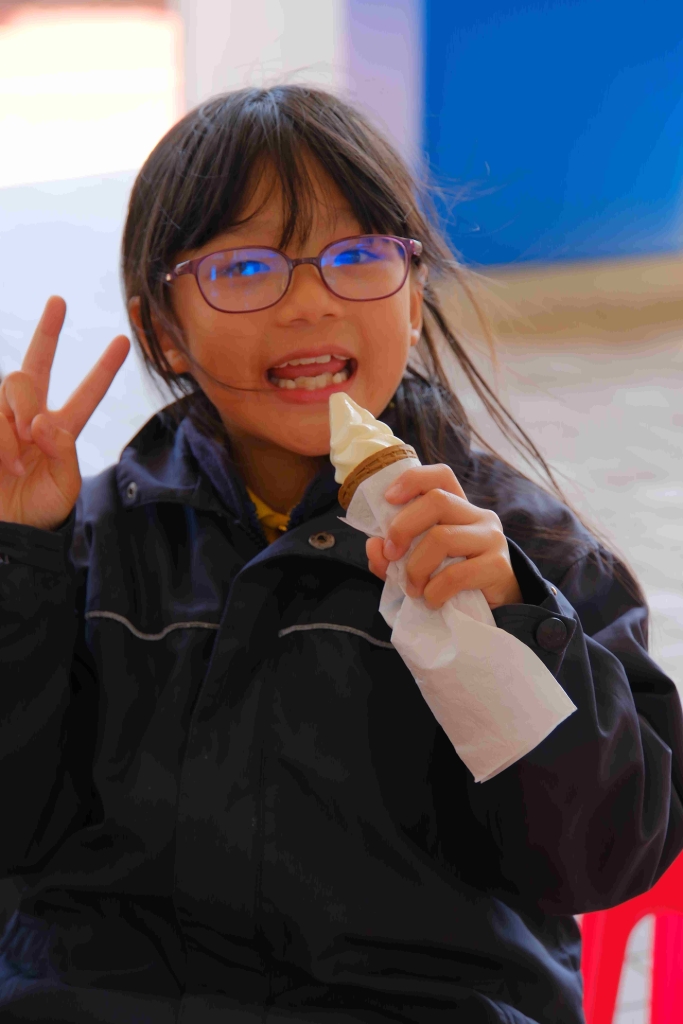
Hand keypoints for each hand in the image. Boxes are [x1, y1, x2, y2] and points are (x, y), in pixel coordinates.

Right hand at [0, 296, 129, 530]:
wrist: (5, 531)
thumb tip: (43, 421)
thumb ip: (63, 453)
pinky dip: (1, 439)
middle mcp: (29, 418)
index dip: (103, 369)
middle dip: (47, 331)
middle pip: (37, 364)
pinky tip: (6, 463)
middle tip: (59, 302)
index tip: (124, 340)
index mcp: (60, 431)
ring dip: (21, 415)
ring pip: (13, 385)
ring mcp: (1, 419)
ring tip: (20, 457)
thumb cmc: (37, 511)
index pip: (86, 394)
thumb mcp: (64, 488)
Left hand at [365, 463, 522, 609]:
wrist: (495, 606)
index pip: (440, 476)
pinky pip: (457, 574)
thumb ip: (392, 554)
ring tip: (413, 589)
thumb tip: (374, 546)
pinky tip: (432, 601)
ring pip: (443, 537)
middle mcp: (477, 515)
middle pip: (437, 500)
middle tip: (391, 555)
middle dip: (403, 527)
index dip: (412, 480)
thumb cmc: (452, 579)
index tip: (388, 499)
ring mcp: (491, 537)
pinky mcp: (498, 565)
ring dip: (416, 568)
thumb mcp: (417, 563)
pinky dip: (435, 590)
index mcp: (457, 508)